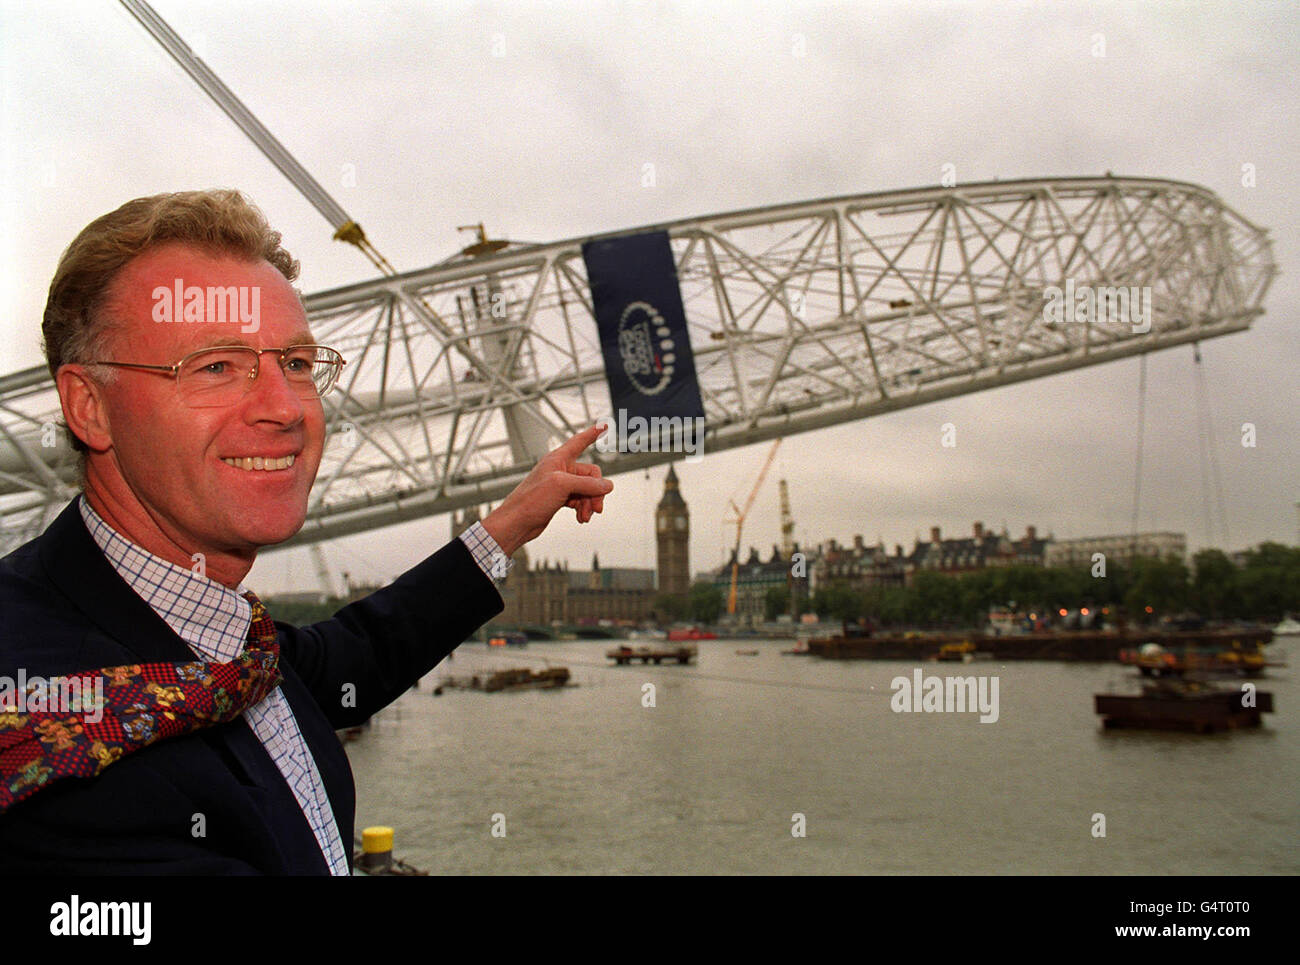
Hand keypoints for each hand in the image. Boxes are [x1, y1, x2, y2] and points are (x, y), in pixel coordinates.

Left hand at [480, 424, 613, 556]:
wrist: (517, 522)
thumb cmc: (530, 500)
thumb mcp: (563, 486)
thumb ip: (587, 484)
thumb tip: (606, 485)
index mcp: (558, 459)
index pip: (580, 441)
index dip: (593, 433)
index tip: (603, 425)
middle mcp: (560, 470)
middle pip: (590, 475)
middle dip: (595, 491)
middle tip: (596, 507)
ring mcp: (560, 485)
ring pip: (586, 490)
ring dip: (589, 503)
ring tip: (586, 515)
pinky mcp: (559, 498)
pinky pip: (579, 500)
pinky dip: (583, 508)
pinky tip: (581, 517)